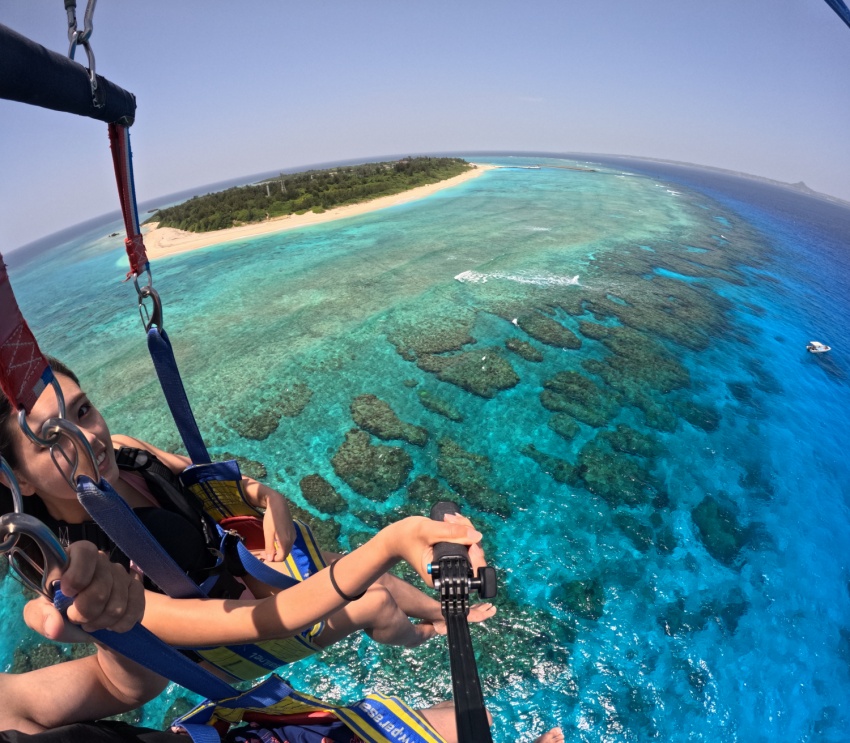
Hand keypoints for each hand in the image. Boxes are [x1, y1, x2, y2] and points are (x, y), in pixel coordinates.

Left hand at [23, 541, 143, 641]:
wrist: (87, 626)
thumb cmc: (61, 614)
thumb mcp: (40, 616)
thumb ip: (41, 618)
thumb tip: (55, 626)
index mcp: (74, 558)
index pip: (85, 552)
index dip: (78, 574)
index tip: (68, 594)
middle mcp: (101, 561)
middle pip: (101, 587)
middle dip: (86, 613)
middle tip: (77, 619)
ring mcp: (122, 574)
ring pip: (117, 604)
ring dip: (102, 622)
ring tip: (93, 622)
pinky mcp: (137, 589)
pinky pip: (134, 609)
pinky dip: (120, 625)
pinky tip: (111, 624)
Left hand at [261, 491, 295, 561]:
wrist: (278, 504)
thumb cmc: (271, 519)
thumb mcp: (268, 534)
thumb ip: (270, 547)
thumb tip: (269, 559)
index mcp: (285, 542)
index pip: (281, 558)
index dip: (272, 559)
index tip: (263, 554)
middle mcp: (292, 540)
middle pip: (285, 554)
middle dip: (275, 556)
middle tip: (265, 551)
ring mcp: (294, 535)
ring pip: (287, 549)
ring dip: (278, 551)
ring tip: (269, 546)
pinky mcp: (293, 531)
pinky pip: (288, 543)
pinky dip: (282, 545)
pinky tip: (275, 539)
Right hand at [389, 514, 482, 585]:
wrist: (398, 536)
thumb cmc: (407, 536)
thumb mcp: (428, 531)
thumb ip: (451, 533)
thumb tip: (477, 536)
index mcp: (441, 577)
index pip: (471, 574)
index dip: (477, 558)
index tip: (470, 541)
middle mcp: (449, 573)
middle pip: (474, 557)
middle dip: (469, 536)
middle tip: (453, 520)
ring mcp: (452, 564)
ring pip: (472, 547)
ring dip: (465, 529)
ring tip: (449, 518)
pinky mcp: (453, 554)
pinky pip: (466, 542)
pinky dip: (463, 529)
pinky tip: (452, 520)